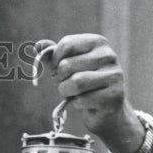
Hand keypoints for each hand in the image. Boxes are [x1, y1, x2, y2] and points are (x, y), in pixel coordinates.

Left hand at [34, 34, 145, 152]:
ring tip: (74, 93)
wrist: (105, 110)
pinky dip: (77, 104)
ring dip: (67, 91)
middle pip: (67, 65)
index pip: (66, 44)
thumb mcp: (67, 66)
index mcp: (97, 42)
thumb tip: (38, 45)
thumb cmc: (83, 84)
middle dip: (60, 79)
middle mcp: (108, 55)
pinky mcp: (114, 95)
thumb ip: (52, 55)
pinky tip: (87, 103)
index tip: (58, 69)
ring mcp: (114, 75)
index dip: (55, 60)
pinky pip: (82, 100)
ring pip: (75, 82)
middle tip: (68, 84)